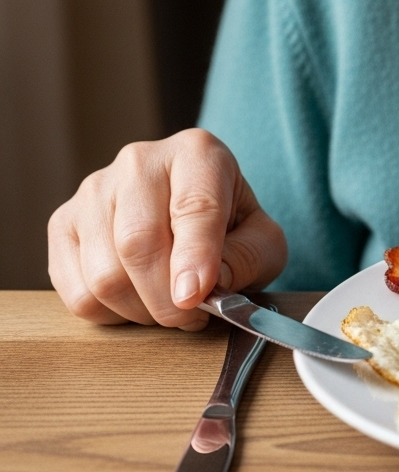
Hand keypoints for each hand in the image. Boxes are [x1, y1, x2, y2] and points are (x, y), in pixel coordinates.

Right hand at [48, 129, 287, 329]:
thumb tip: (204, 285)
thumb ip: (247, 258)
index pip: (193, 206)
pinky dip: (110, 314)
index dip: (195, 256)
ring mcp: (93, 190)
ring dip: (141, 310)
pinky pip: (76, 291)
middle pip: (138, 243)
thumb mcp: (262, 240)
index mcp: (197, 153)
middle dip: (166, 298)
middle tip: (192, 317)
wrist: (193, 212)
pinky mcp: (62, 223)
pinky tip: (137, 302)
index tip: (195, 296)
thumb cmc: (232, 226)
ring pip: (104, 274)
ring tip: (170, 307)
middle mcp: (139, 162)